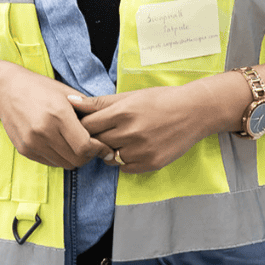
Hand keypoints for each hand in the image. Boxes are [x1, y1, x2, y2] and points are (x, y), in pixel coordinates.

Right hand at [0, 65, 108, 169]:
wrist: (7, 90)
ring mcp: (32, 143)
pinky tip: (60, 144)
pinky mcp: (25, 150)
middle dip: (88, 155)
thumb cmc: (39, 88)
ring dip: (73, 158)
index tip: (104, 148)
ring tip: (75, 144)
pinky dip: (59, 157)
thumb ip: (86, 110)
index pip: (85, 146)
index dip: (98, 149)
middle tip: (92, 147)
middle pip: (76, 159)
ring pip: (64, 164)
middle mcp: (44, 131)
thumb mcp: (66, 92)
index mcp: (58, 114)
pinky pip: (50, 162)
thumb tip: (106, 126)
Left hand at [68, 86, 211, 173]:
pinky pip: (125, 168)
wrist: (193, 111)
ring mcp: (141, 151)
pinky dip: (124, 160)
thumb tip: (70, 100)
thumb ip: (99, 102)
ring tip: (121, 138)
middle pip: (96, 142)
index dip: (85, 125)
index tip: (89, 123)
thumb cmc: (160, 99)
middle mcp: (130, 133)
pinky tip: (133, 147)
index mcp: (122, 112)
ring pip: (109, 158)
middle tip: (103, 132)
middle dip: (96, 138)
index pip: (88, 126)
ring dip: (109, 150)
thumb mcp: (130, 95)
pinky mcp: (151, 164)